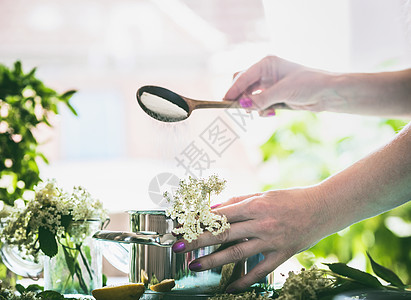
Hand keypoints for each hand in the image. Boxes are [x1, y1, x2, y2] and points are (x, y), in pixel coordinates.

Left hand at [171, 187, 329, 292]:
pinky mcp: (282, 254)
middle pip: (224, 233)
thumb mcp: (263, 194)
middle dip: (197, 240)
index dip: (200, 221)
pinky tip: (229, 287)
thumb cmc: (291, 198)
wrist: (322, 208)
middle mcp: (262, 223)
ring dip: (213, 260)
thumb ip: (238, 201)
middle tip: (177, 246)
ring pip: (237, 253)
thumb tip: (215, 209)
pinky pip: (260, 271)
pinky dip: (244, 280)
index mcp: (256, 205)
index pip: (221, 215)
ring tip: (194, 265)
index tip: (184, 226)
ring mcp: (272, 241)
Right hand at [224, 56, 335, 116]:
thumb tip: (241, 106)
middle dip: (241, 97)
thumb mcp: (283, 92)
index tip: (224, 101)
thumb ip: (261, 99)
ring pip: (249, 96)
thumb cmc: (309, 84)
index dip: (233, 89)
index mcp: (266, 64)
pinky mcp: (273, 95)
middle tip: (238, 110)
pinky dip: (261, 110)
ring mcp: (269, 84)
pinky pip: (258, 103)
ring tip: (260, 111)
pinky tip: (271, 113)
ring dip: (252, 105)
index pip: (243, 76)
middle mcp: (265, 72)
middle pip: (242, 85)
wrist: (327, 93)